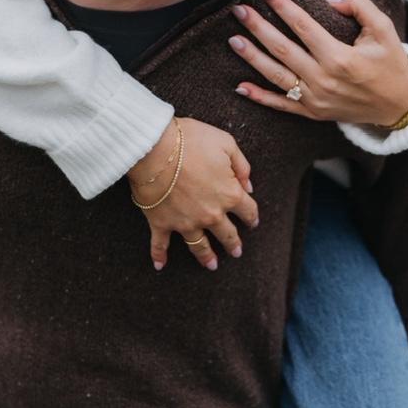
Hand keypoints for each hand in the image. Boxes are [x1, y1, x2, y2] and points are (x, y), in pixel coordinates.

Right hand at [127, 117, 257, 271]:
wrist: (154, 148)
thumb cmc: (191, 141)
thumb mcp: (226, 143)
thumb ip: (242, 166)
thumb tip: (249, 185)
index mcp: (229, 194)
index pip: (248, 210)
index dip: (252, 216)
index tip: (252, 222)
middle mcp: (211, 214)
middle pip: (227, 234)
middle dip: (233, 244)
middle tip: (236, 252)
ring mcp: (185, 222)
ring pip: (199, 246)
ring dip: (206, 257)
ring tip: (212, 266)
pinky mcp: (161, 223)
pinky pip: (160, 245)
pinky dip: (159, 256)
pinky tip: (160, 266)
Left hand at [229, 0, 407, 126]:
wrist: (399, 107)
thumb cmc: (391, 64)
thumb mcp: (385, 30)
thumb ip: (360, 7)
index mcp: (340, 58)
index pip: (303, 27)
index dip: (283, 7)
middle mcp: (324, 80)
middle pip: (283, 49)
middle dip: (258, 28)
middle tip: (238, 10)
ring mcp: (316, 100)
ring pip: (276, 76)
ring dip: (252, 58)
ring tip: (233, 39)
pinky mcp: (313, 113)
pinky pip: (281, 105)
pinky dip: (260, 97)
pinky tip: (240, 86)